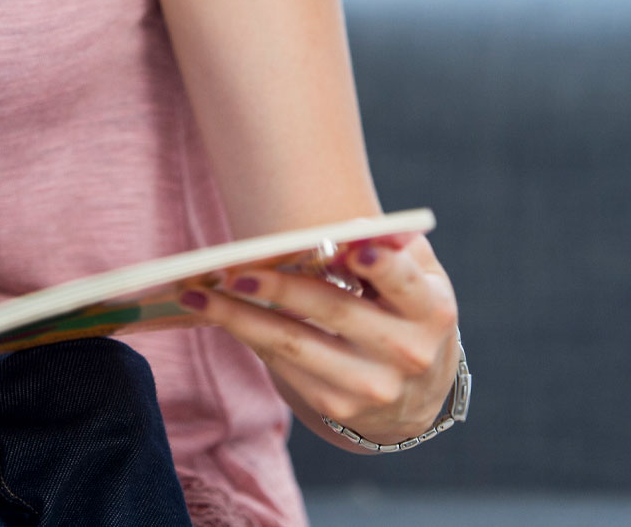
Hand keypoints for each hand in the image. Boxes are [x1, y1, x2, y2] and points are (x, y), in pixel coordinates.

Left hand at [180, 232, 459, 448]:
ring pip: (295, 345)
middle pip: (335, 311)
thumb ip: (395, 247)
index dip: (382, 267)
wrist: (412, 394)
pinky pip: (281, 365)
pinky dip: (246, 335)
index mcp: (431, 311)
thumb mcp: (417, 279)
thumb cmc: (404, 312)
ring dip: (240, 317)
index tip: (352, 248)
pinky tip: (216, 314)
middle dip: (281, 288)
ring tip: (200, 295)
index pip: (405, 284)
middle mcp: (406, 354)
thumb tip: (362, 225)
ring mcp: (369, 386)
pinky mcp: (335, 406)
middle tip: (235, 270)